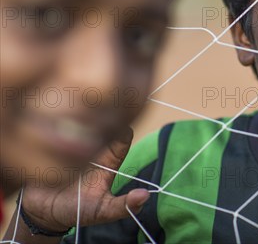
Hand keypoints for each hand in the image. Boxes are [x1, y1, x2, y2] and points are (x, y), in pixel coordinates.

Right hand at [19, 128, 149, 231]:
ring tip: (74, 129)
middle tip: (93, 127)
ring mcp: (72, 141)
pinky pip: (56, 125)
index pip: (123, 134)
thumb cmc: (76, 210)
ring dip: (80, 120)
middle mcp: (93, 145)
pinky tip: (55, 132)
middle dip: (103, 117)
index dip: (122, 130)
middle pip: (105, 119)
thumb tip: (145, 196)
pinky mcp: (51, 141)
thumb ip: (123, 206)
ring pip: (82, 118)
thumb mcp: (102, 210)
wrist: (40, 212)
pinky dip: (58, 125)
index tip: (114, 130)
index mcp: (110, 157)